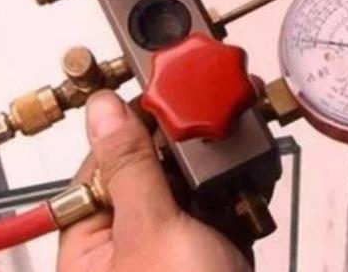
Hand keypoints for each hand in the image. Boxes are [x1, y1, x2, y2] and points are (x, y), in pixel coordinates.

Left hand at [57, 90, 249, 271]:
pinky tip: (255, 171)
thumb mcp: (151, 231)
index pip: (103, 164)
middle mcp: (131, 247)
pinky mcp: (214, 255)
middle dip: (186, 143)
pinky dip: (242, 189)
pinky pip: (224, 209)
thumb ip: (131, 167)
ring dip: (219, 165)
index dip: (132, 125)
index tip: (162, 93)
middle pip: (153, 173)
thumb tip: (104, 110)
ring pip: (193, 190)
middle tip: (212, 110)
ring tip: (240, 135)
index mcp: (92, 248)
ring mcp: (174, 251)